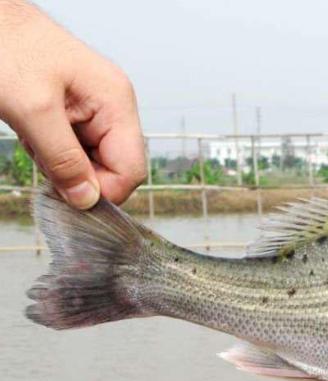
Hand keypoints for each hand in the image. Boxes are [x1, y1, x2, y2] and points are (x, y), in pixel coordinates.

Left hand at [0, 1, 145, 207]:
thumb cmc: (8, 48)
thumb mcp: (33, 111)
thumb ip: (63, 160)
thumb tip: (87, 200)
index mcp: (116, 103)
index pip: (131, 170)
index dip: (102, 190)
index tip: (67, 192)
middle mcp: (115, 107)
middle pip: (114, 169)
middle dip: (77, 173)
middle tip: (42, 155)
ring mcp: (98, 109)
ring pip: (92, 162)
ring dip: (60, 162)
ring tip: (34, 135)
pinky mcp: (80, 112)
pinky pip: (76, 149)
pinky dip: (52, 150)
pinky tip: (34, 131)